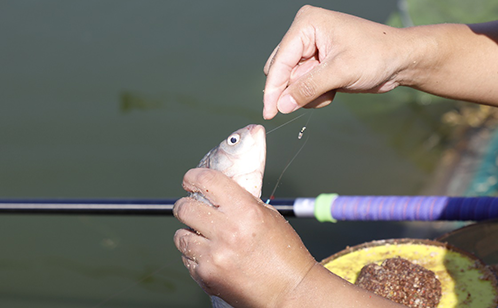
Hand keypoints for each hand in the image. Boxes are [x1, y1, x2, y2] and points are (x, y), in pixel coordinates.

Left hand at [173, 168, 315, 306]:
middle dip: (184, 206)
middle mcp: (228, 231)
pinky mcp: (206, 276)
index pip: (207, 181)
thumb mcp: (270, 217)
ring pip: (180, 235)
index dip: (193, 178)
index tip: (190, 181)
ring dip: (189, 233)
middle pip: (184, 208)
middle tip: (190, 208)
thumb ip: (243, 202)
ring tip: (204, 237)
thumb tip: (218, 192)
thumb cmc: (285, 255)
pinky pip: (187, 259)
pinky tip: (211, 256)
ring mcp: (214, 256)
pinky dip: (195, 256)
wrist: (290, 292)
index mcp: (245, 211)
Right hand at [263, 5, 406, 118]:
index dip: (273, 89)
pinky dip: (316, 94)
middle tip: (318, 96)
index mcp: (307, 24)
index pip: (280, 60)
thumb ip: (308, 88)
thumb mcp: (341, 72)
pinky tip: (335, 89)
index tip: (269, 112)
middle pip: (282, 72)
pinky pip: (303, 87)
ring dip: (309, 94)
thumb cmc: (378, 54)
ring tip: (333, 89)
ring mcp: (310, 50)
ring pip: (291, 83)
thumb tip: (283, 104)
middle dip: (297, 90)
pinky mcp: (317, 64)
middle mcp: (305, 34)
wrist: (400, 60)